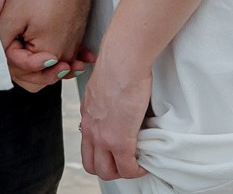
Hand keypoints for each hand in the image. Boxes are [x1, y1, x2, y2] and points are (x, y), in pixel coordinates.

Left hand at [0, 0, 96, 90]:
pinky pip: (63, 50)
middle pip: (39, 73)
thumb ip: (2, 39)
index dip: (8, 55)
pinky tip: (50, 50)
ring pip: (51, 62)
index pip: (21, 68)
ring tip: (27, 51)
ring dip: (39, 61)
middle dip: (24, 65)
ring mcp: (74, 41)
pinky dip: (55, 52)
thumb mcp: (12, 12)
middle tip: (12, 50)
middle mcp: (66, 52)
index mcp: (49, 52)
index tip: (6, 35)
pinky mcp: (77, 30)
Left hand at [79, 51, 152, 181]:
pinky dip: (137, 170)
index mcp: (87, 115)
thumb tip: (119, 104)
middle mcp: (91, 129)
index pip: (87, 147)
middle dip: (110, 169)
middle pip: (93, 166)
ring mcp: (103, 137)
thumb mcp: (103, 86)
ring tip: (137, 163)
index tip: (116, 153)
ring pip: (107, 172)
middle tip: (127, 162)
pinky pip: (128, 168)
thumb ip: (107, 100)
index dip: (102, 155)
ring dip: (123, 171)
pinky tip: (145, 162)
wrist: (123, 60)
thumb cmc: (117, 64)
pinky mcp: (120, 141)